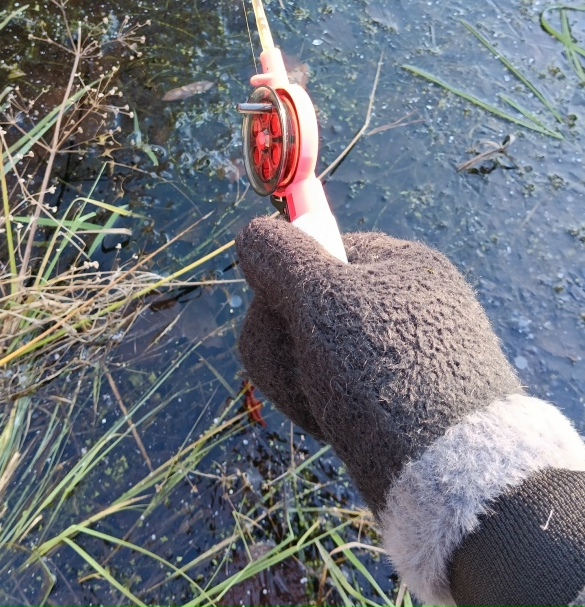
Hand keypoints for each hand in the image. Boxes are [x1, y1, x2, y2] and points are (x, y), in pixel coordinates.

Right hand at [235, 217, 519, 513]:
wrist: (448, 467)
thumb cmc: (381, 363)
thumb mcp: (320, 297)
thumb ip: (280, 257)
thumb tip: (252, 233)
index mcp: (400, 263)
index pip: (320, 251)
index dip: (287, 282)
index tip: (281, 309)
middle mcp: (408, 302)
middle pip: (313, 305)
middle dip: (288, 341)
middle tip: (304, 367)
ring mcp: (407, 353)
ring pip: (318, 353)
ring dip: (300, 378)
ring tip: (322, 404)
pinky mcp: (402, 398)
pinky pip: (341, 390)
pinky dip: (326, 406)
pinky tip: (335, 426)